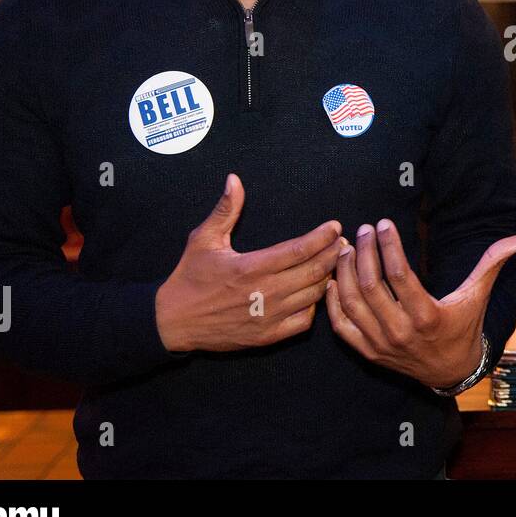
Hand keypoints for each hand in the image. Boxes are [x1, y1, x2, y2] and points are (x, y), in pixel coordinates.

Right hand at [155, 173, 343, 352]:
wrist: (172, 322)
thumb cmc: (189, 277)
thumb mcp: (203, 239)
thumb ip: (225, 210)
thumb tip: (234, 180)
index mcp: (252, 267)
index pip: (300, 249)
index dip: (322, 237)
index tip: (335, 226)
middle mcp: (265, 292)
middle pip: (315, 271)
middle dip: (334, 254)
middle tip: (343, 243)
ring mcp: (269, 317)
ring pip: (313, 295)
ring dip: (328, 277)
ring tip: (336, 262)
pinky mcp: (268, 336)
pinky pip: (305, 321)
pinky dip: (315, 306)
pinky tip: (316, 293)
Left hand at [325, 218, 515, 388]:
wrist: (450, 370)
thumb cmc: (463, 325)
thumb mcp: (477, 295)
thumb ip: (492, 263)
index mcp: (426, 315)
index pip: (399, 274)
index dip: (388, 244)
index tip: (383, 224)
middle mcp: (400, 332)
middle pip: (370, 285)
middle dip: (364, 252)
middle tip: (363, 230)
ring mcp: (381, 344)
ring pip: (351, 302)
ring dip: (344, 272)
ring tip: (347, 247)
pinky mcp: (368, 352)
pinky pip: (341, 326)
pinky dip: (333, 301)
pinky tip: (334, 278)